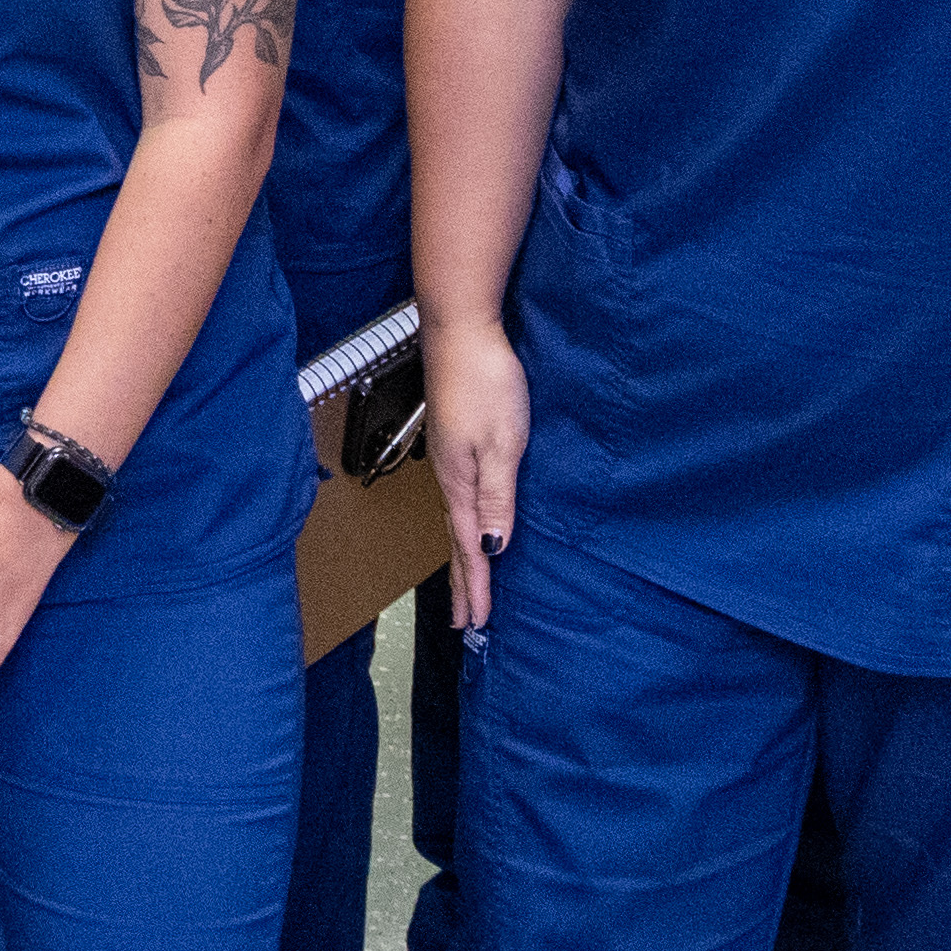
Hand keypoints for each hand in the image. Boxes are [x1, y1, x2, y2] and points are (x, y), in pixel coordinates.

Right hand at [424, 309, 528, 632]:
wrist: (460, 328)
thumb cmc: (486, 380)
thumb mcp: (502, 444)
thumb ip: (496, 498)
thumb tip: (492, 547)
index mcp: (461, 483)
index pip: (469, 548)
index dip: (476, 587)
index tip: (478, 623)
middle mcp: (449, 475)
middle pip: (456, 540)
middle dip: (462, 582)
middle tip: (463, 620)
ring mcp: (448, 457)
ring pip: (454, 519)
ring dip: (462, 555)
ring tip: (465, 582)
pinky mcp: (454, 439)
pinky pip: (457, 496)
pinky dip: (462, 523)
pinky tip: (468, 520)